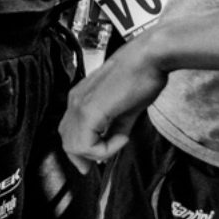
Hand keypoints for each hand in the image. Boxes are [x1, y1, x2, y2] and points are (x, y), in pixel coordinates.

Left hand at [60, 31, 168, 169]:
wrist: (150, 56)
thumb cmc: (143, 73)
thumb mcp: (127, 106)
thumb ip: (116, 126)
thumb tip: (115, 141)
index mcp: (82, 96)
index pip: (70, 131)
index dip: (81, 150)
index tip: (97, 159)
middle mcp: (75, 100)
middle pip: (68, 141)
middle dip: (85, 156)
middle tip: (102, 162)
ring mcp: (79, 105)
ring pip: (74, 146)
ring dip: (97, 152)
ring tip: (120, 141)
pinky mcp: (89, 111)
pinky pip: (86, 145)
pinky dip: (104, 149)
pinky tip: (122, 138)